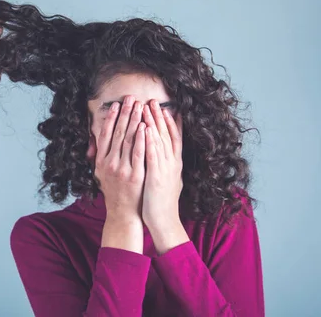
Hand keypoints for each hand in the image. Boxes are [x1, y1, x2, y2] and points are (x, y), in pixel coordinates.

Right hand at [94, 95, 146, 252]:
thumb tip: (99, 139)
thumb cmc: (114, 193)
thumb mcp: (101, 175)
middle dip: (125, 113)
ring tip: (140, 106)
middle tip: (130, 98)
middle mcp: (109, 163)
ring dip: (134, 121)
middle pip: (117, 133)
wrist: (122, 214)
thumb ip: (100, 157)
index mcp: (101, 161)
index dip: (110, 118)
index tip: (116, 104)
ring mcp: (122, 169)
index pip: (105, 135)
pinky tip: (145, 127)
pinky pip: (138, 153)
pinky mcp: (135, 175)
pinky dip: (142, 139)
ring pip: (128, 140)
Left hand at [141, 101, 188, 254]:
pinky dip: (150, 141)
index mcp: (174, 163)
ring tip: (148, 108)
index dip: (170, 122)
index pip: (174, 138)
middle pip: (167, 135)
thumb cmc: (162, 201)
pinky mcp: (156, 176)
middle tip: (153, 100)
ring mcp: (165, 169)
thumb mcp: (168, 179)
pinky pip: (152, 155)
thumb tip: (167, 156)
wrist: (164, 221)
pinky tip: (146, 129)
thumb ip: (166, 165)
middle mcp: (172, 163)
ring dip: (154, 123)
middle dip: (160, 116)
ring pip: (160, 141)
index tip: (166, 107)